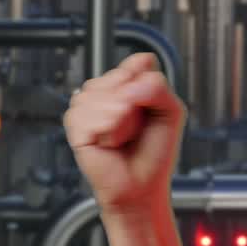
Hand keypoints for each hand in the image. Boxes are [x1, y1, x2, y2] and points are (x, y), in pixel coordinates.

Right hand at [63, 53, 185, 215]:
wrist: (141, 184)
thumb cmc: (155, 150)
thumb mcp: (171, 111)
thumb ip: (157, 87)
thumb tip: (129, 88)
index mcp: (129, 82)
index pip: (139, 61)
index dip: (148, 83)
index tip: (152, 106)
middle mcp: (106, 90)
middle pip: (122, 75)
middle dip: (137, 104)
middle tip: (137, 126)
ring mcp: (88, 105)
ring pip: (105, 95)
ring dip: (122, 121)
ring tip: (123, 136)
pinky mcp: (75, 124)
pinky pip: (92, 116)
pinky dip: (108, 132)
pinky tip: (109, 143)